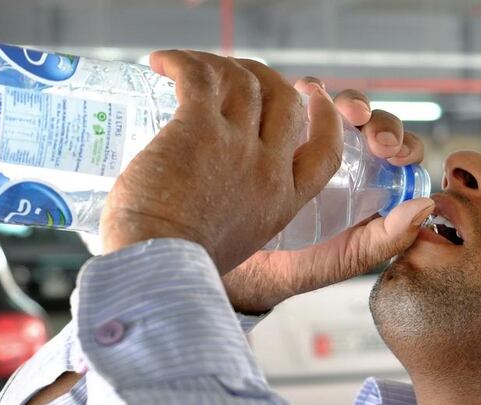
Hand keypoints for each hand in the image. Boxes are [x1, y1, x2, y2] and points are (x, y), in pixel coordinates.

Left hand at [100, 51, 342, 274]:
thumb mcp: (238, 241)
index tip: (311, 94)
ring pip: (242, 80)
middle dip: (264, 76)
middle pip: (284, 100)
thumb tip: (214, 194)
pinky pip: (198, 76)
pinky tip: (161, 62)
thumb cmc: (182, 262)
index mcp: (283, 200)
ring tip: (187, 65)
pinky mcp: (198, 129)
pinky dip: (180, 61)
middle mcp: (268, 169)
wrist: (157, 267)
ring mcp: (236, 146)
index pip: (324, 147)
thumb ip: (241, 213)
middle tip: (234, 72)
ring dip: (215, 63)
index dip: (323, 114)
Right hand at [223, 81, 434, 313]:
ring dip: (349, 102)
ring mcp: (316, 137)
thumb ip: (391, 237)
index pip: (401, 151)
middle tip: (377, 142)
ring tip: (344, 112)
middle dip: (381, 123)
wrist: (251, 265)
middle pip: (375, 122)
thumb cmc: (307, 263)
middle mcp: (350, 153)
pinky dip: (305, 88)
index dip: (405, 145)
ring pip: (341, 105)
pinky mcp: (284, 126)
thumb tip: (426, 204)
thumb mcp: (353, 255)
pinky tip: (302, 92)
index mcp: (376, 180)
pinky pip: (298, 99)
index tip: (398, 156)